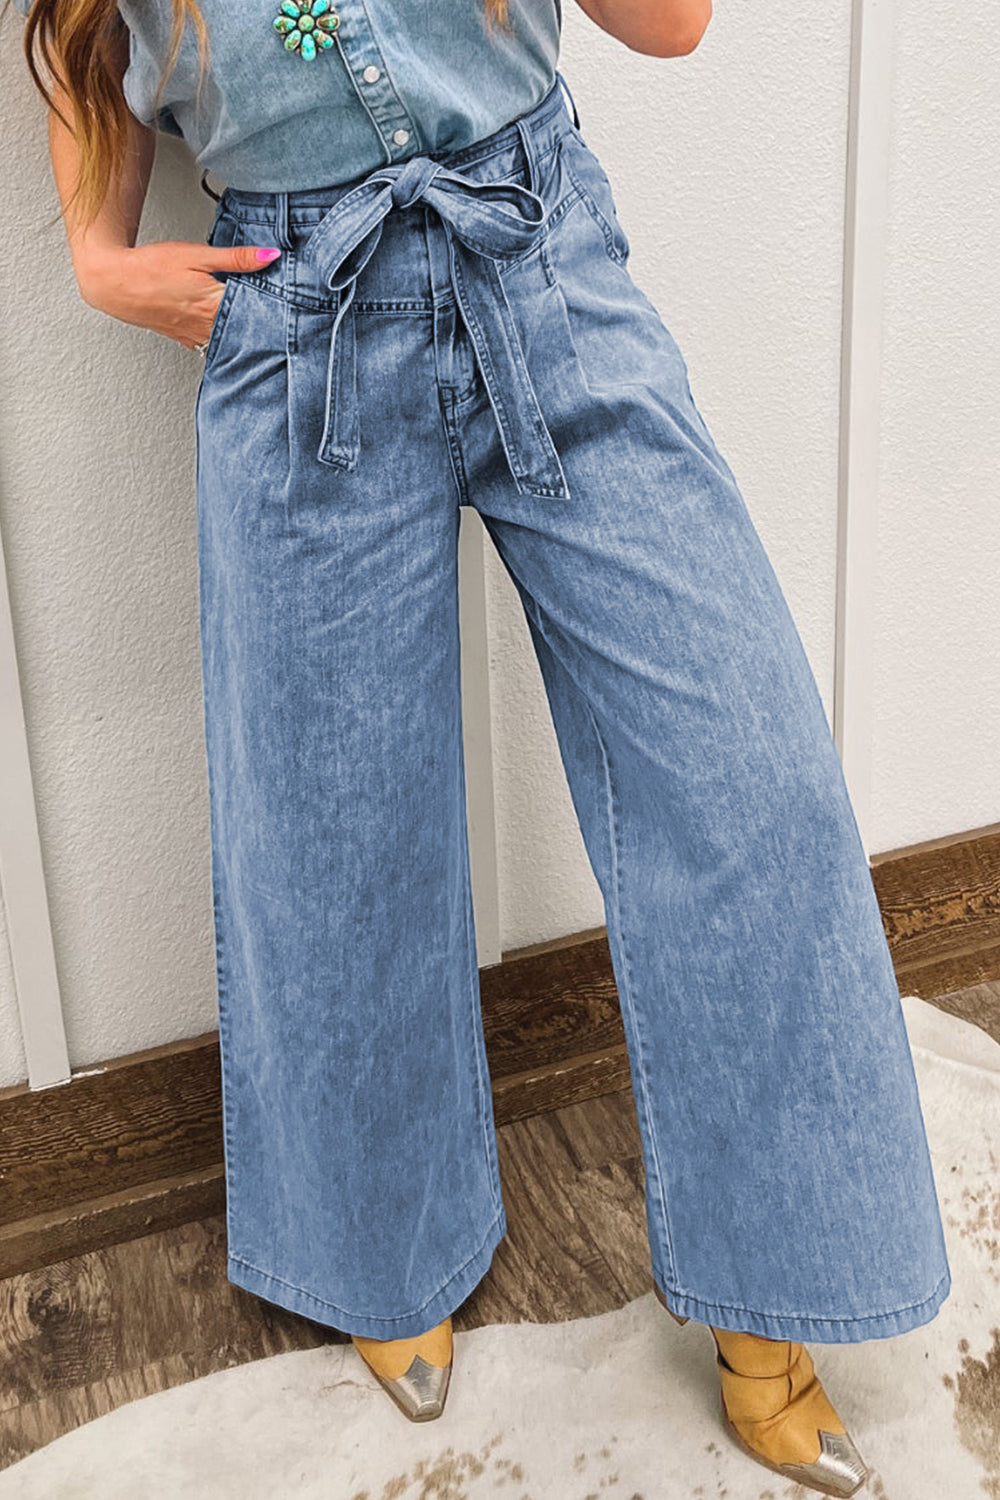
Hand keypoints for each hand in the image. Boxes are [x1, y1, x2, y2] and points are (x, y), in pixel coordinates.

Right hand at [73, 240, 282, 350]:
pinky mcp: (185, 339)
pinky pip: (212, 346)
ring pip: (231, 341)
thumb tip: (271, 256)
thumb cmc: (152, 266)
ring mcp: (196, 336)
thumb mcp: (197, 255)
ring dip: (246, 336)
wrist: (114, 283)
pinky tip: (234, 337)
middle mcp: (207, 325)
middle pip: (247, 329)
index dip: (277, 307)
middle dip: (266, 325)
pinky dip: (225, 342)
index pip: (256, 310)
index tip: (295, 304)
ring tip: (265, 331)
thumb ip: (236, 258)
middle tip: (289, 321)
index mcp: (214, 303)